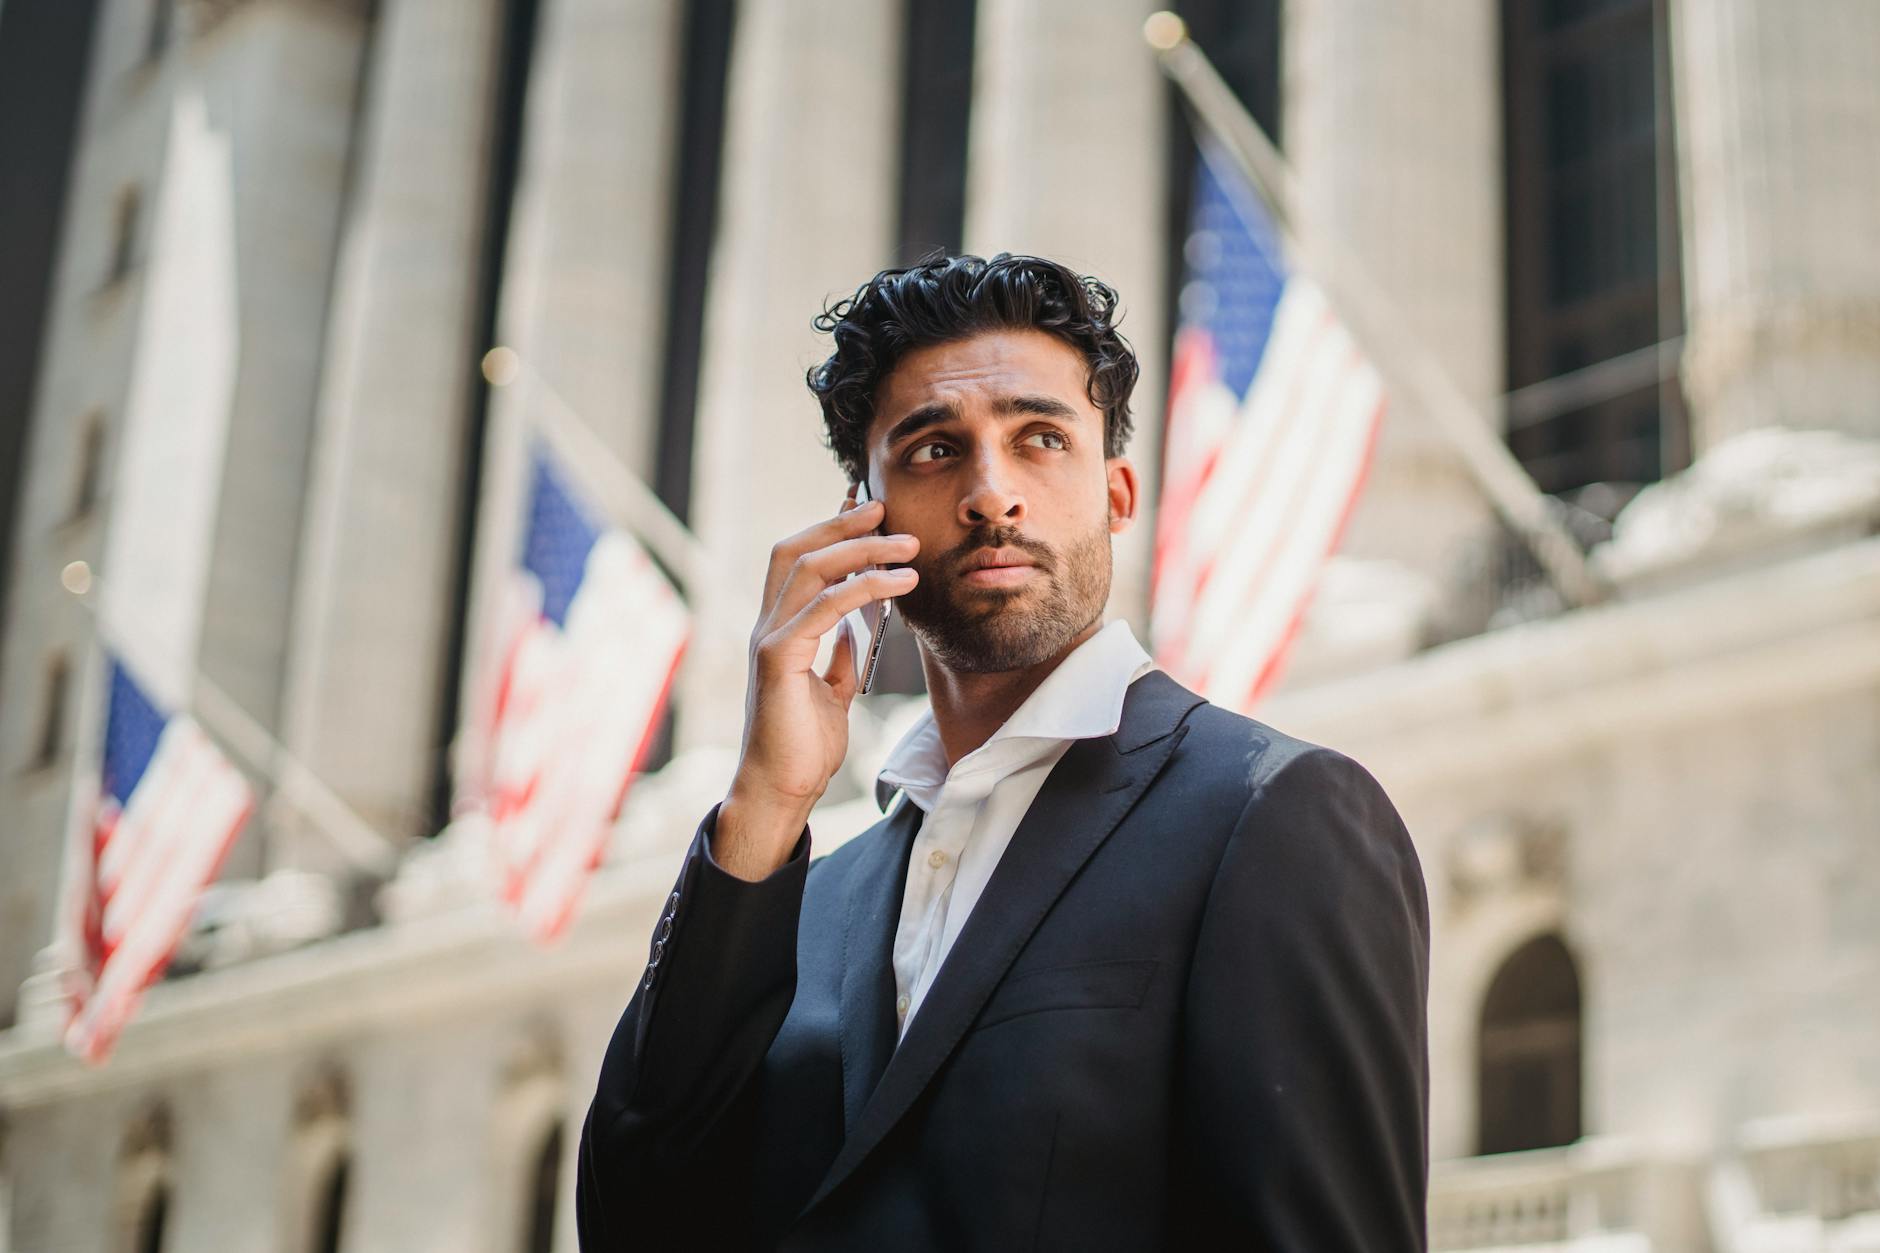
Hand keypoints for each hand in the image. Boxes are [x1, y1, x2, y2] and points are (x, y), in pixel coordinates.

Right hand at [714, 489, 918, 879]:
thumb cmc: (804, 746)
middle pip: (796, 549)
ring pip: (811, 570)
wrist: (780, 791)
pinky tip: (900, 584)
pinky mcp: (778, 659)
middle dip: (840, 523)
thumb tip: (854, 626)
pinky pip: (823, 608)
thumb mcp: (831, 690)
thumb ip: (838, 655)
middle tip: (882, 506)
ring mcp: (769, 639)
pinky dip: (864, 588)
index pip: (798, 562)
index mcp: (779, 630)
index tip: (866, 508)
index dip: (829, 529)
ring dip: (863, 550)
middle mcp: (767, 626)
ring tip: (908, 545)